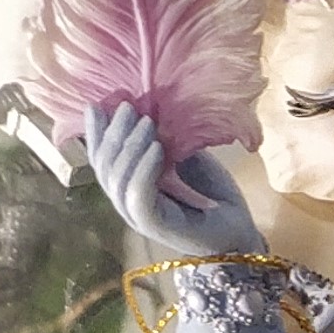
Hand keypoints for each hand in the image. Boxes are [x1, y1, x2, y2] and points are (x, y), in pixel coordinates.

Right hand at [86, 101, 260, 260]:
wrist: (239, 228)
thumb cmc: (211, 192)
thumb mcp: (183, 157)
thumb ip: (161, 139)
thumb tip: (144, 108)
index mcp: (127, 185)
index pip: (100, 159)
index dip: (95, 133)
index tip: (95, 104)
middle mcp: (126, 202)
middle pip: (103, 167)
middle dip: (113, 133)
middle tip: (128, 107)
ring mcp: (137, 216)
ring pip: (117, 179)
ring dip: (130, 146)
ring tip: (147, 123)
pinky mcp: (153, 226)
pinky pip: (138, 194)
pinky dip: (143, 168)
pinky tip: (157, 148)